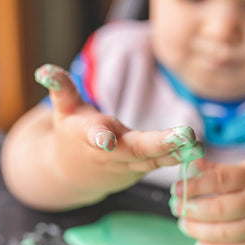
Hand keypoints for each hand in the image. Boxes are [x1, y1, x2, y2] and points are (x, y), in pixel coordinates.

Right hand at [35, 64, 203, 202]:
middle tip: (184, 136)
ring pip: (154, 160)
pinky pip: (163, 164)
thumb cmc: (71, 134)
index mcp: (88, 137)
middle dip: (159, 144)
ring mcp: (128, 165)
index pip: (94, 136)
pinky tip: (200, 152)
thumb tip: (44, 70)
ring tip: (197, 144)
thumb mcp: (63, 111)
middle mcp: (111, 154)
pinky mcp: (143, 169)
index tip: (106, 138)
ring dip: (177, 153)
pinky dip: (181, 159)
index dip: (100, 136)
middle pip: (135, 150)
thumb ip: (61, 90)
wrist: (75, 174)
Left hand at [170, 160, 244, 244]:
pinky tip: (199, 243)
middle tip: (177, 207)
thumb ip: (218, 170)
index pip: (219, 180)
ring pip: (223, 234)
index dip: (194, 185)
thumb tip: (189, 166)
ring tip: (184, 224)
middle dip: (191, 210)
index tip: (176, 188)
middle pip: (219, 210)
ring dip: (197, 231)